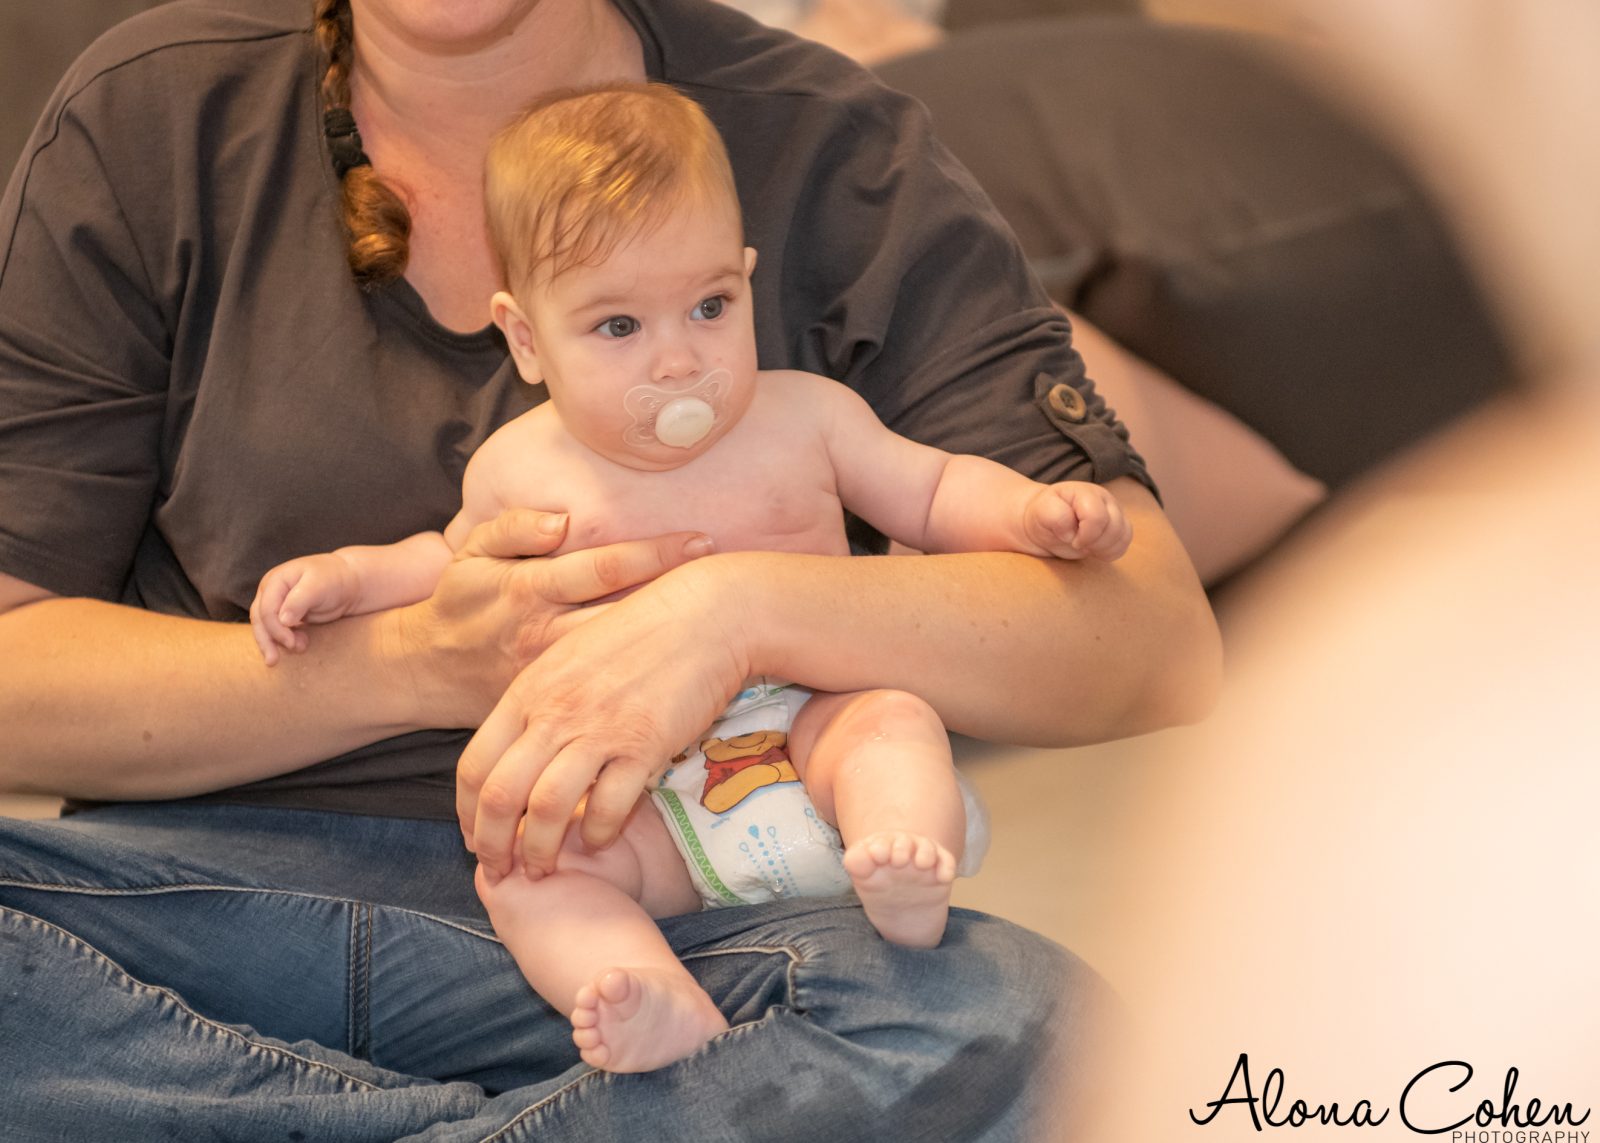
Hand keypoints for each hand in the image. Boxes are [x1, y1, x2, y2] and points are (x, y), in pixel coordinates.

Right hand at [249, 553, 360, 664]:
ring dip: (276, 643)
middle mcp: (272, 592)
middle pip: (260, 620)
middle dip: (268, 640)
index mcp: (276, 581)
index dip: (275, 628)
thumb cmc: (335, 579)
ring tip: (299, 649)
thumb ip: (299, 601)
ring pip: (266, 627)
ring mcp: (277, 603)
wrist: (350, 582)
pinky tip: (299, 647)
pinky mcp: (287, 615)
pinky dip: (284, 641)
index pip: (266, 609)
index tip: (290, 643)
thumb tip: (283, 620)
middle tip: (274, 661)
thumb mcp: (318, 586)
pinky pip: (278, 631)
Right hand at [389, 508, 716, 732]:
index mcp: (528, 589)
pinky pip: (609, 696)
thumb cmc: (462, 602)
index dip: (654, 553)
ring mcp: (555, 677)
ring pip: (623, 659)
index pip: (602, 568)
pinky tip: (691, 670)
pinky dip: (647, 683)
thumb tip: (561, 521)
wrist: (427, 672)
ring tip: (725, 620)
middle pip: (624, 614)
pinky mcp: (557, 709)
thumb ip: (513, 528)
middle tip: (732, 578)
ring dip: (671, 640)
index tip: (701, 539)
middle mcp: (545, 634)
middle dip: (679, 596)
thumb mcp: (473, 553)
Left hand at [456, 557, 748, 877]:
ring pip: (547, 809)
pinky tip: (599, 839)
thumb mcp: (571, 657)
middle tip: (500, 871)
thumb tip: (520, 749)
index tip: (474, 838)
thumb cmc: (641, 632)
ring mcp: (598, 729)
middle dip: (492, 846)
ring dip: (540, 851)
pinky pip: (608, 806)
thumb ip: (541, 702)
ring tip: (544, 869)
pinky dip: (598, 833)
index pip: (474, 766)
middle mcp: (555, 713)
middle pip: (500, 796)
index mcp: (529, 691)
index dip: (466, 814)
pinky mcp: (644, 745)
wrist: (705, 615)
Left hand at [1024, 482, 1132, 560]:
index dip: (1085, 534)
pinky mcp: (1117, 527)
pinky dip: (1111, 552)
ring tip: (1086, 547)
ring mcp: (1114, 512)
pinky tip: (1095, 551)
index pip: (1097, 516)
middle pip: (1115, 527)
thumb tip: (1072, 531)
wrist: (1044, 522)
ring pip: (1124, 535)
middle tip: (1077, 543)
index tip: (1069, 538)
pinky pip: (1125, 543)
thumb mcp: (1041, 512)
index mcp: (1085, 492)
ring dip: (1104, 548)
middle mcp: (1104, 499)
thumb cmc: (1042, 516)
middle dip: (1095, 542)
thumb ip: (1055, 516)